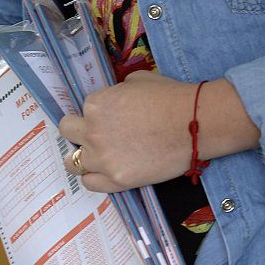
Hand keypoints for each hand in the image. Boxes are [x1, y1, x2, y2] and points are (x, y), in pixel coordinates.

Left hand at [59, 71, 259, 192]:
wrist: (197, 124)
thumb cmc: (172, 98)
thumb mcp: (139, 81)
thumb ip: (118, 91)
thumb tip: (116, 98)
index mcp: (96, 104)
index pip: (84, 109)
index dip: (96, 113)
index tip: (109, 118)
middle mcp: (92, 131)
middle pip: (68, 132)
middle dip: (78, 132)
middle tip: (95, 136)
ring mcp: (102, 158)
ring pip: (72, 162)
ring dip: (80, 158)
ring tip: (96, 158)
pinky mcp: (115, 180)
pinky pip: (88, 183)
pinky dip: (93, 178)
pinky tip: (105, 173)